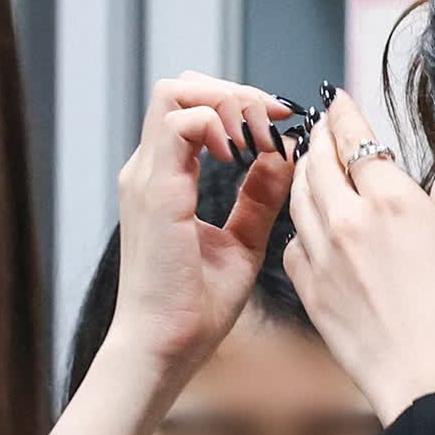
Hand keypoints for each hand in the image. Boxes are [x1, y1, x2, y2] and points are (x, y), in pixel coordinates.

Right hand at [111, 72, 294, 374]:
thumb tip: (286, 158)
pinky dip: (220, 126)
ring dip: (229, 102)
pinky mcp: (156, 190)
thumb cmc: (196, 308)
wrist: (166, 346)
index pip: (194, 110)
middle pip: (182, 88)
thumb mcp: (242, 242)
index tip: (283, 125)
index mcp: (167, 180)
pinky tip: (246, 155)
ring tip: (263, 136)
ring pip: (178, 93)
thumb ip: (260, 198)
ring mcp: (147, 176)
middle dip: (236, 93)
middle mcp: (150, 169)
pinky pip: (181, 124)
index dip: (241, 106)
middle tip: (278, 119)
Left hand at [284, 91, 434, 422]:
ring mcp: (322, 255)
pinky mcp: (309, 289)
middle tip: (320, 128)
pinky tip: (311, 226)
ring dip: (301, 174)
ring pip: (297, 196)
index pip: (354, 138)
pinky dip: (300, 227)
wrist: (429, 379)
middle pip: (316, 159)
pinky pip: (293, 243)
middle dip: (317, 137)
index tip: (338, 102)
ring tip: (309, 165)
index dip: (342, 113)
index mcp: (393, 201)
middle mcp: (348, 220)